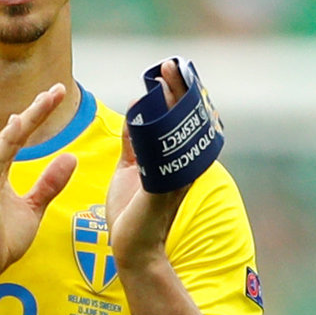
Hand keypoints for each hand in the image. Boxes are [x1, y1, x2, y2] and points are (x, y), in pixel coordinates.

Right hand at [0, 84, 77, 289]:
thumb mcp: (33, 208)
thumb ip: (49, 183)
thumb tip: (69, 158)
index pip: (18, 135)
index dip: (37, 114)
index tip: (56, 95)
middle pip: (13, 130)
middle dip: (37, 108)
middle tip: (59, 88)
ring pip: (8, 138)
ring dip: (28, 117)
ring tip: (49, 98)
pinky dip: (10, 138)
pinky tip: (21, 122)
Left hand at [107, 60, 191, 271]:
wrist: (132, 249)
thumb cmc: (132, 213)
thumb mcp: (131, 169)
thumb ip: (134, 142)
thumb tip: (136, 108)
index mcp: (172, 159)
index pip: (178, 120)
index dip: (175, 94)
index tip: (167, 69)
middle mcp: (180, 165)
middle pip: (184, 120)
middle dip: (177, 90)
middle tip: (169, 65)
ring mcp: (174, 176)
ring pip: (177, 131)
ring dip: (171, 102)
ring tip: (165, 77)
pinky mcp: (161, 188)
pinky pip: (161, 153)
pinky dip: (157, 131)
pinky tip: (150, 109)